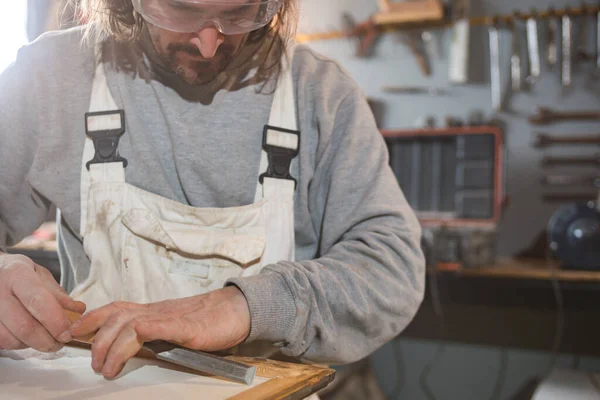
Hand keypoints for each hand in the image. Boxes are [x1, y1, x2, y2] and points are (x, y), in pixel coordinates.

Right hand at [0, 253, 85, 351]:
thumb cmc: (20, 275)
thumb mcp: (40, 275)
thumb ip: (58, 294)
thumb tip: (78, 311)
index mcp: (17, 274)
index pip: (38, 300)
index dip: (56, 321)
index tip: (68, 332)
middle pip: (25, 326)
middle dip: (48, 340)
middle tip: (61, 342)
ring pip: (12, 339)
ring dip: (34, 344)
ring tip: (46, 338)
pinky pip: (3, 343)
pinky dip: (19, 345)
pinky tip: (27, 337)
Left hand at [70, 286, 250, 378]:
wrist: (237, 309)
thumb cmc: (210, 320)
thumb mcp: (175, 325)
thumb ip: (155, 333)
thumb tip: (133, 348)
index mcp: (154, 311)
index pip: (117, 308)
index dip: (92, 317)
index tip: (76, 330)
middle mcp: (157, 311)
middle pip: (118, 315)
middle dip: (98, 339)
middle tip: (93, 363)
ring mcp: (172, 317)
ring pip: (132, 322)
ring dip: (114, 344)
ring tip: (107, 367)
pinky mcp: (188, 327)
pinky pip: (161, 324)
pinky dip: (144, 330)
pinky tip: (135, 337)